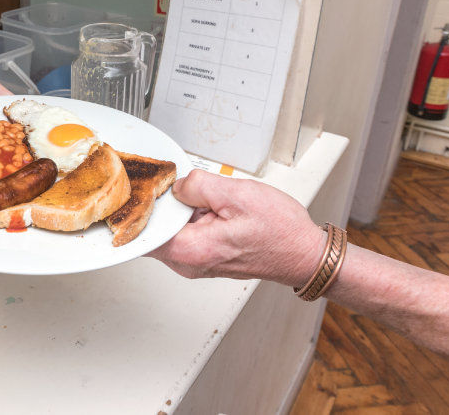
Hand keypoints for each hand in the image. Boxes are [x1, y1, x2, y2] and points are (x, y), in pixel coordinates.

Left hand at [147, 170, 325, 287]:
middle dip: (164, 205)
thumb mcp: (238, 194)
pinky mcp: (204, 258)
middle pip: (154, 229)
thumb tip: (177, 185)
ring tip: (206, 200)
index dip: (145, 206)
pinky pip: (185, 234)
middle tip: (185, 188)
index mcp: (191, 250)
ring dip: (181, 211)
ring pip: (171, 230)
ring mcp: (196, 262)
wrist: (304, 254)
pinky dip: (192, 218)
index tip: (154, 189)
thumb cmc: (280, 232)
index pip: (144, 232)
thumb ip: (199, 185)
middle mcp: (189, 262)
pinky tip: (211, 208)